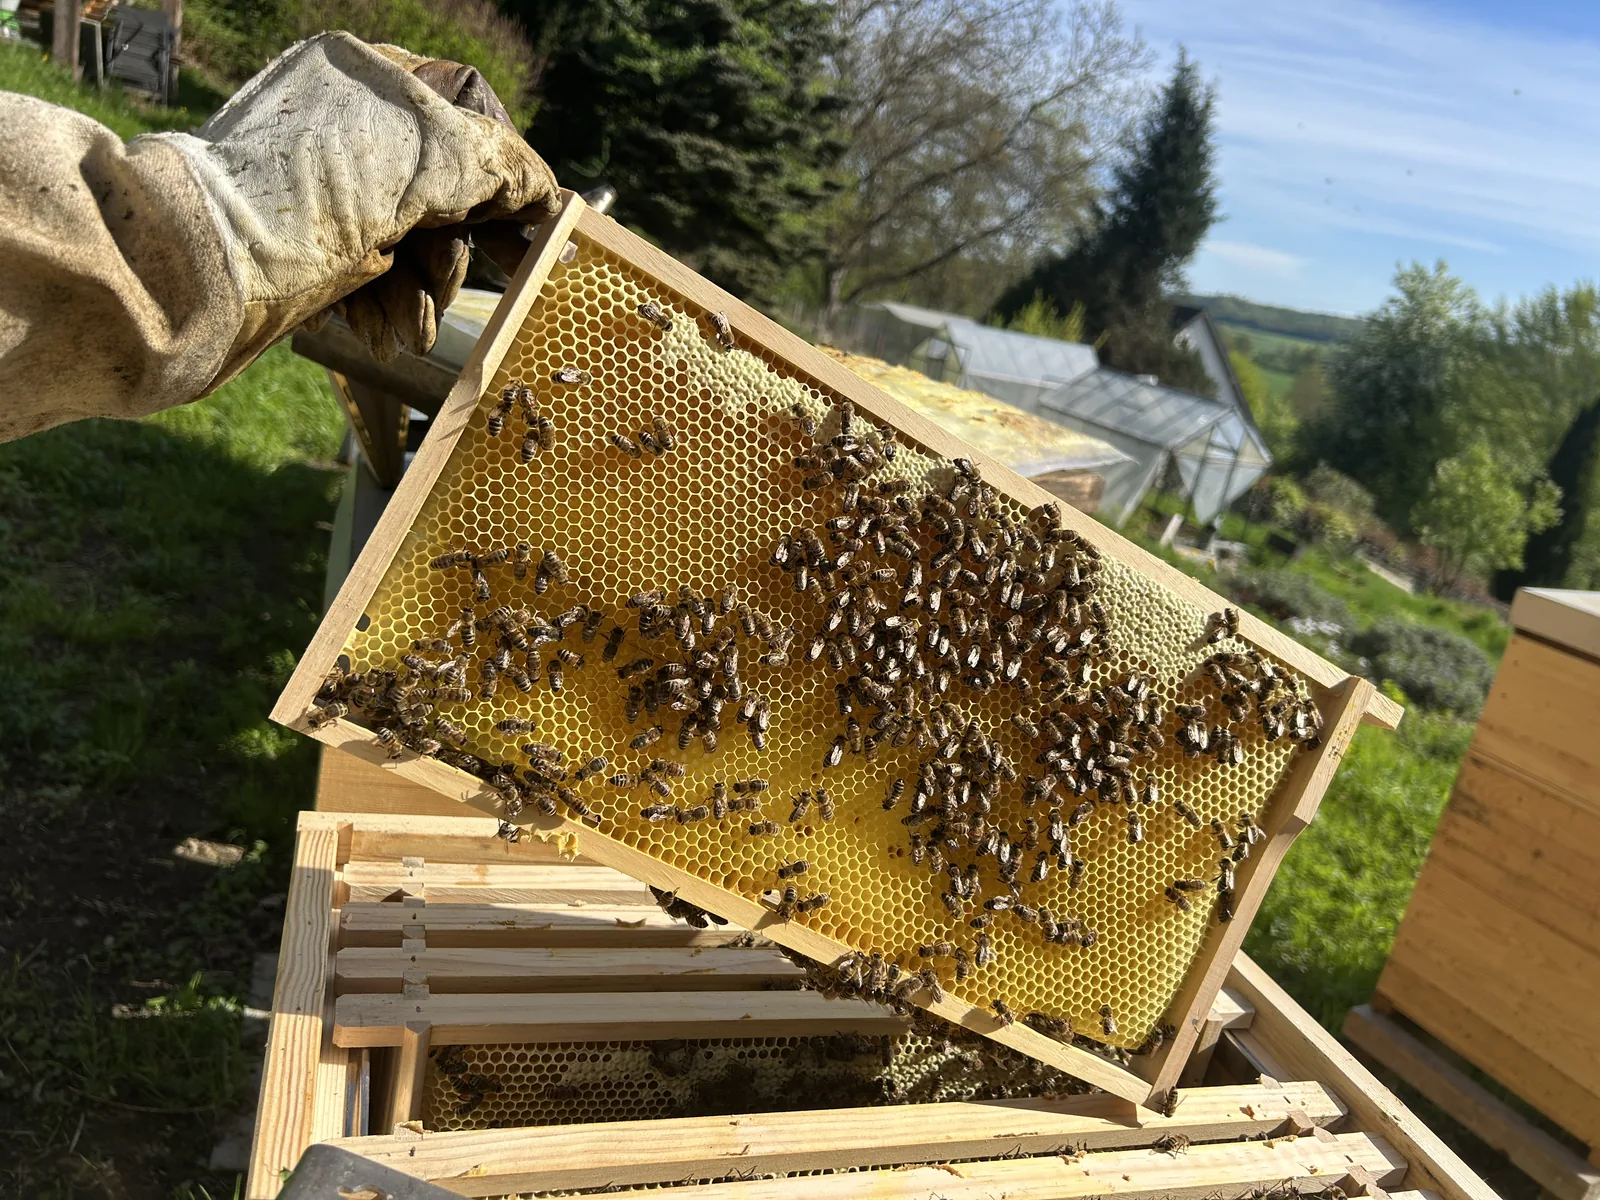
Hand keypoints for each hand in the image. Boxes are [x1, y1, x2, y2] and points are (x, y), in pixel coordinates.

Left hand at [177, 33, 559, 376]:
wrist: (187, 272)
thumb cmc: (298, 199)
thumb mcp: (419, 160)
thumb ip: (495, 165)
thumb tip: (546, 190)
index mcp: (374, 83)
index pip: (471, 118)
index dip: (510, 178)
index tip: (541, 230)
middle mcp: (352, 133)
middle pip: (446, 192)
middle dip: (462, 251)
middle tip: (494, 287)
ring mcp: (328, 194)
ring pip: (414, 245)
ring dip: (425, 292)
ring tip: (412, 327)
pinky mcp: (309, 252)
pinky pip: (375, 279)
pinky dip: (389, 309)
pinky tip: (386, 332)